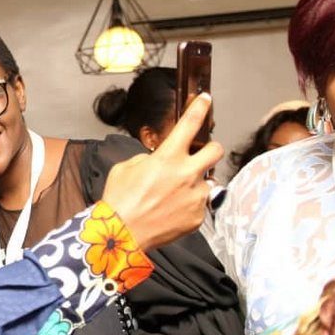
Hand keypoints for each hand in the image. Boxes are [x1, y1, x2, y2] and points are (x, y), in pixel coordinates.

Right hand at [101, 93, 222, 250]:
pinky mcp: (198, 216)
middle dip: (210, 149)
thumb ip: (148, 159)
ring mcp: (195, 197)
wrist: (121, 235)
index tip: (205, 100)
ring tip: (174, 194)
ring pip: (207, 181)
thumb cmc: (119, 200)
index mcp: (167, 158)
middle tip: (200, 154)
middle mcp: (186, 174)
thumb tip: (159, 161)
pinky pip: (199, 204)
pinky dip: (188, 205)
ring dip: (194, 183)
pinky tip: (171, 210)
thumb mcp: (125, 168)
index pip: (190, 124)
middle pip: (215, 151)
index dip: (199, 108)